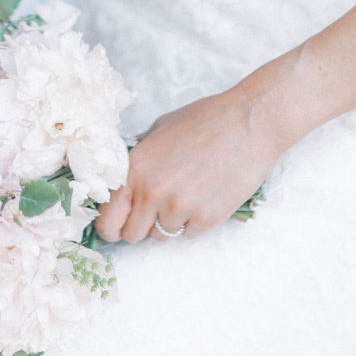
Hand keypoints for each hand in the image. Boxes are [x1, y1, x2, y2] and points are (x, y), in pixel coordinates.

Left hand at [94, 85, 280, 243]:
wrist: (248, 122)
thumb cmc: (205, 119)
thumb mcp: (159, 129)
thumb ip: (139, 158)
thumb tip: (124, 180)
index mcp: (135, 167)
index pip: (107, 217)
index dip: (109, 225)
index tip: (116, 225)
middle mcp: (152, 191)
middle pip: (131, 235)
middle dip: (138, 226)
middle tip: (152, 211)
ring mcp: (180, 207)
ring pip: (161, 236)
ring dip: (168, 222)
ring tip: (186, 193)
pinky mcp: (206, 218)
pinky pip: (189, 234)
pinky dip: (193, 221)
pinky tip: (204, 195)